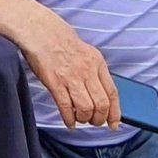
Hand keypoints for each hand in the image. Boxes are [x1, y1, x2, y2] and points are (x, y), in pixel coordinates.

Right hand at [16, 9, 120, 129]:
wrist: (43, 33)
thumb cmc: (64, 45)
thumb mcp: (88, 55)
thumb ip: (96, 75)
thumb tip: (103, 98)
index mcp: (98, 64)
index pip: (112, 93)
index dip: (115, 113)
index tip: (114, 123)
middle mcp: (87, 71)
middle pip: (101, 104)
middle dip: (99, 119)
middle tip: (94, 122)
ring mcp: (71, 78)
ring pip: (86, 109)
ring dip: (84, 119)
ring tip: (80, 119)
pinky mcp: (55, 83)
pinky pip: (66, 107)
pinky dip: (69, 119)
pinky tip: (69, 122)